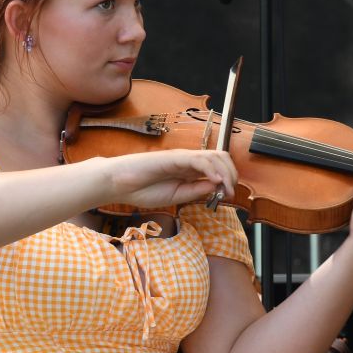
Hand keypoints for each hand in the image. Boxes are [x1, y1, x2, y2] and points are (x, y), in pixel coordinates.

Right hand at [100, 149, 236, 210]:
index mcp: (190, 171)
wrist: (120, 184)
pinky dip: (211, 169)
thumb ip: (196, 191)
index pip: (217, 167)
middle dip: (231, 174)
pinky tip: (214, 181)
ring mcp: (182, 157)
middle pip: (221, 158)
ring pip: (214, 156)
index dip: (228, 180)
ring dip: (225, 172)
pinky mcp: (174, 157)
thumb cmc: (144, 190)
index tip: (228, 195)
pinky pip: (198, 159)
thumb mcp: (177, 196)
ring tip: (225, 188)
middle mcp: (189, 161)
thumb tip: (218, 186)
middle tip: (229, 192)